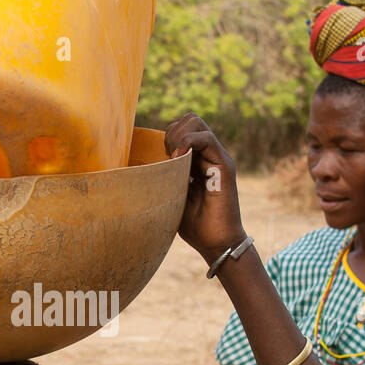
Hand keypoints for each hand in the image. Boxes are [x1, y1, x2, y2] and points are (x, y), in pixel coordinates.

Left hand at [164, 114, 245, 264]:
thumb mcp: (171, 196)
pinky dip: (188, 143)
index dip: (168, 136)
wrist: (216, 244)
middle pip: (190, 119)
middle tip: (167, 156)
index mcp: (198, 160)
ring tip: (174, 158)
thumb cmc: (194, 226)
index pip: (182, 129)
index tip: (160, 157)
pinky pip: (206, 138)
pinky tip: (178, 160)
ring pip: (196, 123)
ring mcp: (217, 158)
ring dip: (178, 135)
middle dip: (172, 132)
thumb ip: (164, 178)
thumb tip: (139, 167)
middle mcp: (209, 155)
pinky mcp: (224, 165)